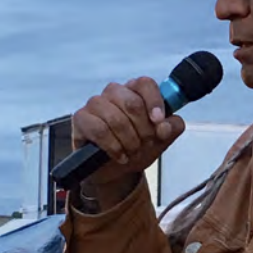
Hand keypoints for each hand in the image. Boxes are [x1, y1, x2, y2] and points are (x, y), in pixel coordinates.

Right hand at [71, 77, 186, 206]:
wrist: (117, 169)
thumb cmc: (138, 147)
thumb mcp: (162, 138)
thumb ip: (172, 128)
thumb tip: (164, 126)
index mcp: (136, 91)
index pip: (145, 83)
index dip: (154, 102)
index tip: (158, 121)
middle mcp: (114, 92)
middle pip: (132, 103)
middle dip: (143, 129)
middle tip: (146, 143)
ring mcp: (95, 104)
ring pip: (116, 119)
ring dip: (129, 141)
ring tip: (132, 151)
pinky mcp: (81, 118)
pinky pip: (99, 130)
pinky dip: (113, 146)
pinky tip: (119, 155)